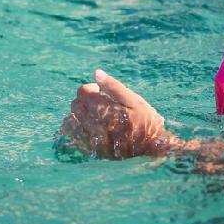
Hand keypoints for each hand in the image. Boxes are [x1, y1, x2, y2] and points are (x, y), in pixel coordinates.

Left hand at [59, 69, 175, 158]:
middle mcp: (95, 125)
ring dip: (78, 115)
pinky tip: (86, 128)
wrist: (152, 147)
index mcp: (105, 109)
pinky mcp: (91, 150)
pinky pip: (73, 138)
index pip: (83, 92)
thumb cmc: (146, 121)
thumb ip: (114, 86)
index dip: (90, 89)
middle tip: (98, 103)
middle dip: (84, 101)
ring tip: (93, 116)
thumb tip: (96, 73)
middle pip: (75, 106)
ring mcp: (92, 139)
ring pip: (71, 122)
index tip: (100, 92)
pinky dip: (75, 130)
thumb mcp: (135, 100)